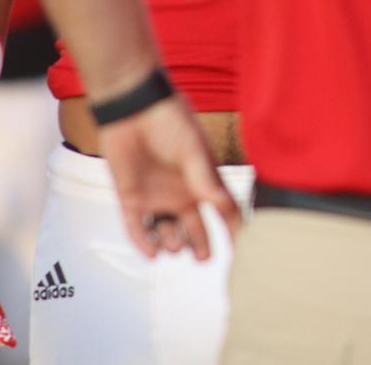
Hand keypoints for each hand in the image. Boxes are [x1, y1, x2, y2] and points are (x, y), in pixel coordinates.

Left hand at [97, 94, 240, 259]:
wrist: (132, 110)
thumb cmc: (169, 122)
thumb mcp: (193, 150)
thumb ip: (204, 178)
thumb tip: (222, 203)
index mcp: (203, 180)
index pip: (223, 210)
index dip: (233, 229)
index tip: (239, 249)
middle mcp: (181, 192)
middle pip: (194, 227)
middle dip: (200, 245)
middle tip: (204, 260)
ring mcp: (156, 196)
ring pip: (166, 231)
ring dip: (172, 243)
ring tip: (177, 248)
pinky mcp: (131, 198)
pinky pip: (136, 227)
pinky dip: (144, 242)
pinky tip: (152, 254)